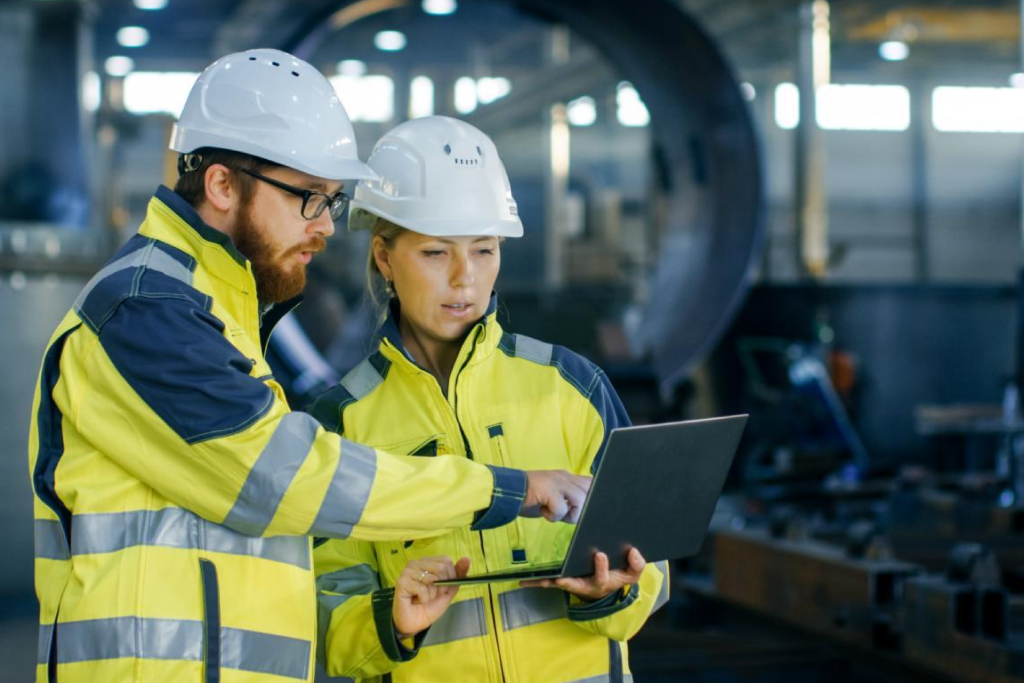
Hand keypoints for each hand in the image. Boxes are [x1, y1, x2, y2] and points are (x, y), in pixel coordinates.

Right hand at [392, 556, 470, 638]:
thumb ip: (458, 575)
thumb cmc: (429, 606)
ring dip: (432, 594)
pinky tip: (416, 600)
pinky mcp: (402, 582)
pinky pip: (422, 588)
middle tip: (433, 596)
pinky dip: (424, 598)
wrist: (415, 624)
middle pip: (440, 567)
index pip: (446, 560)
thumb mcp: (448, 590)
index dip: (450, 577)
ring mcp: (407, 571)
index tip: (444, 589)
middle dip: (442, 586)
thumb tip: (467, 559)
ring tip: (424, 599)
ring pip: (431, 578)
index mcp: (427, 562)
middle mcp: (416, 563)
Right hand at [521, 470, 590, 522]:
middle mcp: (564, 476)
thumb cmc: (528, 498)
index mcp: (566, 477)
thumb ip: (567, 500)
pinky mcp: (549, 489)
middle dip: (581, 508)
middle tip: (565, 513)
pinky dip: (553, 516)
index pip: (591, 482)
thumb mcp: (552, 497)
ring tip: (553, 513)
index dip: (591, 496)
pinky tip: (542, 511)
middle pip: (590, 491)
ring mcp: (557, 481)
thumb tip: (582, 511)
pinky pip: (562, 508)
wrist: (505, 492)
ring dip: (568, 514)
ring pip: (580, 500)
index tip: (579, 508)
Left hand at [521, 548, 645, 601]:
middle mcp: (585, 586)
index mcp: (602, 582)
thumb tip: (634, 552)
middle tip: (562, 579)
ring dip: (545, 583)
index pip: (603, 576)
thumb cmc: (618, 576)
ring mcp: (572, 585)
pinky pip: (548, 582)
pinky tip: (521, 580)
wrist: (607, 587)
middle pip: (576, 585)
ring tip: (532, 580)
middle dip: (569, 582)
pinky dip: (535, 581)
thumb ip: (636, 564)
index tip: (600, 555)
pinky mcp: (563, 582)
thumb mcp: (632, 573)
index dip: (602, 567)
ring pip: (558, 584)